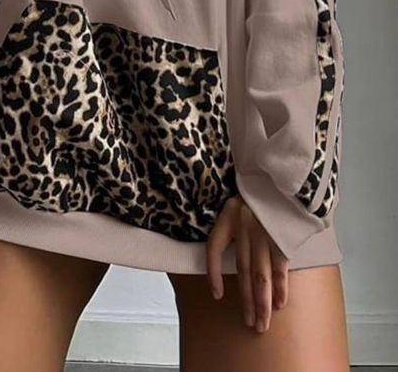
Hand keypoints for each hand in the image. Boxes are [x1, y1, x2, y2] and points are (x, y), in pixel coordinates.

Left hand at [206, 195, 289, 332]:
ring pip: (261, 274)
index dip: (212, 274)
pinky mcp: (282, 235)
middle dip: (247, 300)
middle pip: (242, 271)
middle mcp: (243, 227)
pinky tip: (280, 303)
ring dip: (262, 301)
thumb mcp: (236, 199)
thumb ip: (231, 223)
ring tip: (262, 322)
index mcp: (227, 216)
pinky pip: (280, 265)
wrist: (281, 170)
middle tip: (251, 324)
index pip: (213, 249)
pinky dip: (281, 286)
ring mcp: (264, 232)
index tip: (218, 295)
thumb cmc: (257, 188)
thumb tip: (228, 252)